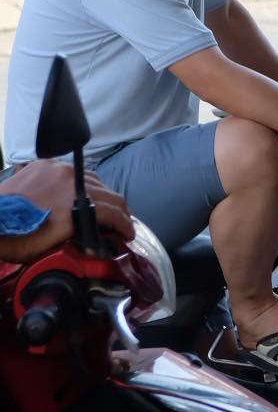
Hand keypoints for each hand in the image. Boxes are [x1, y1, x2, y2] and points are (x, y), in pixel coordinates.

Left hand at [0, 160, 134, 261]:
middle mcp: (73, 181)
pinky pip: (71, 170)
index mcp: (77, 205)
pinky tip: (75, 192)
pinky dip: (78, 183)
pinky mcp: (45, 164)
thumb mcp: (50, 247)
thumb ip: (78, 239)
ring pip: (93, 179)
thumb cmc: (14, 238)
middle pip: (109, 192)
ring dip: (101, 194)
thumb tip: (96, 242)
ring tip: (99, 207)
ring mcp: (59, 169)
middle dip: (118, 210)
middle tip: (120, 223)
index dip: (126, 224)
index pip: (114, 211)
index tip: (128, 234)